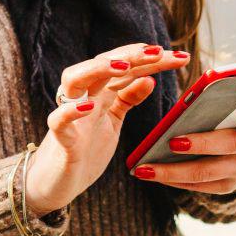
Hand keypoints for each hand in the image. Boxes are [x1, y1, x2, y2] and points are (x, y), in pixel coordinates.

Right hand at [23, 44, 189, 216]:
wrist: (56, 183)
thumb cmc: (85, 149)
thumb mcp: (113, 121)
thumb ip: (127, 98)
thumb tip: (150, 78)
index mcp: (98, 92)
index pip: (124, 66)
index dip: (151, 60)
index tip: (179, 57)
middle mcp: (83, 97)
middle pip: (102, 64)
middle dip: (131, 55)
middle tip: (159, 52)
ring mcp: (70, 116)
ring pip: (74, 79)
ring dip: (99, 69)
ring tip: (125, 66)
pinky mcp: (60, 140)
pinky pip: (59, 121)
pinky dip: (71, 112)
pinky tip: (90, 106)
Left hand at [130, 103, 235, 193]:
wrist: (234, 151)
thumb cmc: (220, 117)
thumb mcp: (224, 106)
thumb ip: (214, 100)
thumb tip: (188, 101)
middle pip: (229, 144)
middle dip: (200, 143)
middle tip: (171, 142)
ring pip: (207, 172)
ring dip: (174, 170)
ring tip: (146, 168)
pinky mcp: (227, 186)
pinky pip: (198, 186)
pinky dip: (174, 180)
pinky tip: (152, 174)